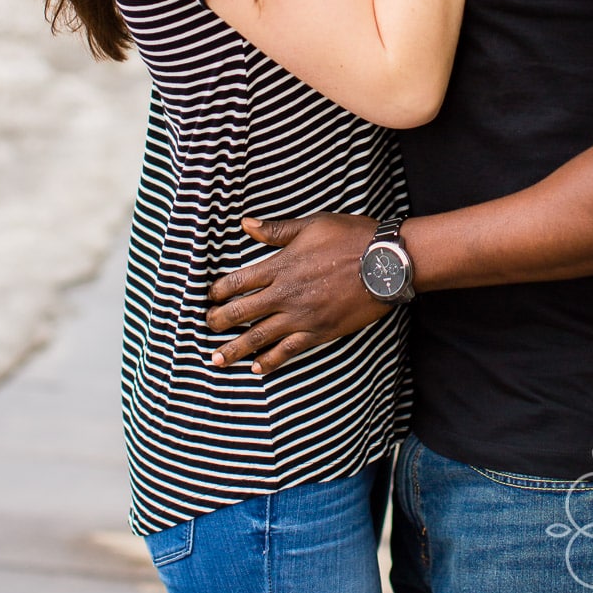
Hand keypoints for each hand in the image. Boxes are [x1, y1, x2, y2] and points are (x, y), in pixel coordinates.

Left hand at [205, 212, 384, 373]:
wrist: (386, 263)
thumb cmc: (351, 238)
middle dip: (219, 321)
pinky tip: (257, 368)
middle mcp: (285, 295)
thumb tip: (245, 224)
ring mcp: (302, 317)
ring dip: (235, 349)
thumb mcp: (312, 225)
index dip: (219, 291)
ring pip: (259, 337)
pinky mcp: (319, 332)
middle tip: (207, 326)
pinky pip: (288, 351)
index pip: (238, 282)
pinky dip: (270, 361)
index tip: (210, 297)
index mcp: (281, 266)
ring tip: (216, 359)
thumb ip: (276, 230)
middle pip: (242, 312)